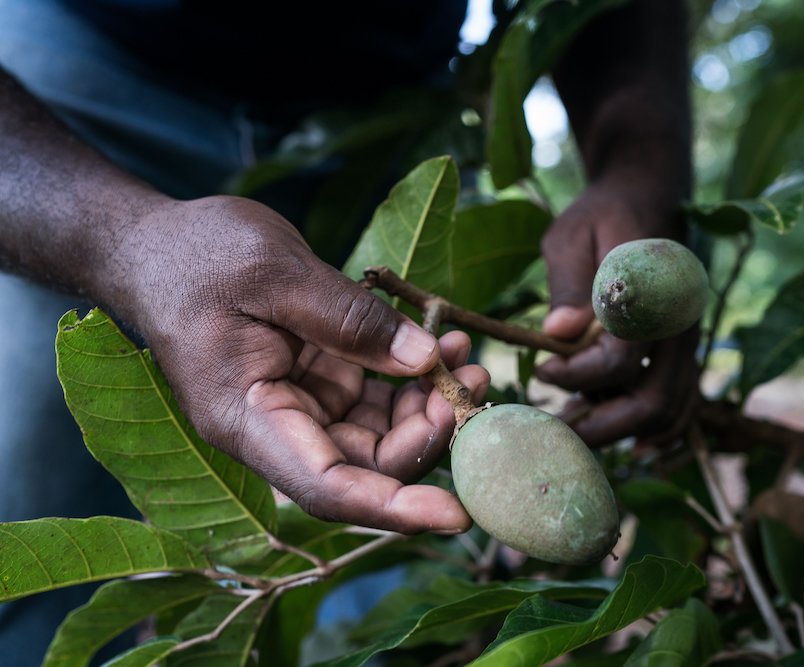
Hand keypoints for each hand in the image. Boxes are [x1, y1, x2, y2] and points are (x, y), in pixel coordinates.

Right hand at [119, 196, 489, 533]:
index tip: (458, 514)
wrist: (155, 243)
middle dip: (428, 434)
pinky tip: (442, 344)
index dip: (395, 507)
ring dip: (428, 404)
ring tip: (464, 352)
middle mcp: (275, 426)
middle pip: (366, 464)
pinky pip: (373, 397)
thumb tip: (426, 361)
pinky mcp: (314, 379)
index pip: (328, 488)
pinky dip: (410, 378)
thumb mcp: (277, 273)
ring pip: (377, 434)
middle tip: (474, 381)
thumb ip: (351, 320)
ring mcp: (298, 405)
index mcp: (247, 419)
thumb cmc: (198, 255)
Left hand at [535, 183, 698, 446]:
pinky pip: (679, 403)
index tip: (543, 369)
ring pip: (670, 410)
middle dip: (601, 426)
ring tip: (577, 427)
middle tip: (555, 429)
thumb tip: (560, 331)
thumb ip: (569, 283)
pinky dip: (653, 429)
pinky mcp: (681, 352)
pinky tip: (619, 437)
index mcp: (651, 295)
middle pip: (652, 401)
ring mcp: (685, 342)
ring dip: (623, 431)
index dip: (576, 374)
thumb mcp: (573, 235)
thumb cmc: (603, 215)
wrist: (648, 198)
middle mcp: (678, 326)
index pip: (618, 359)